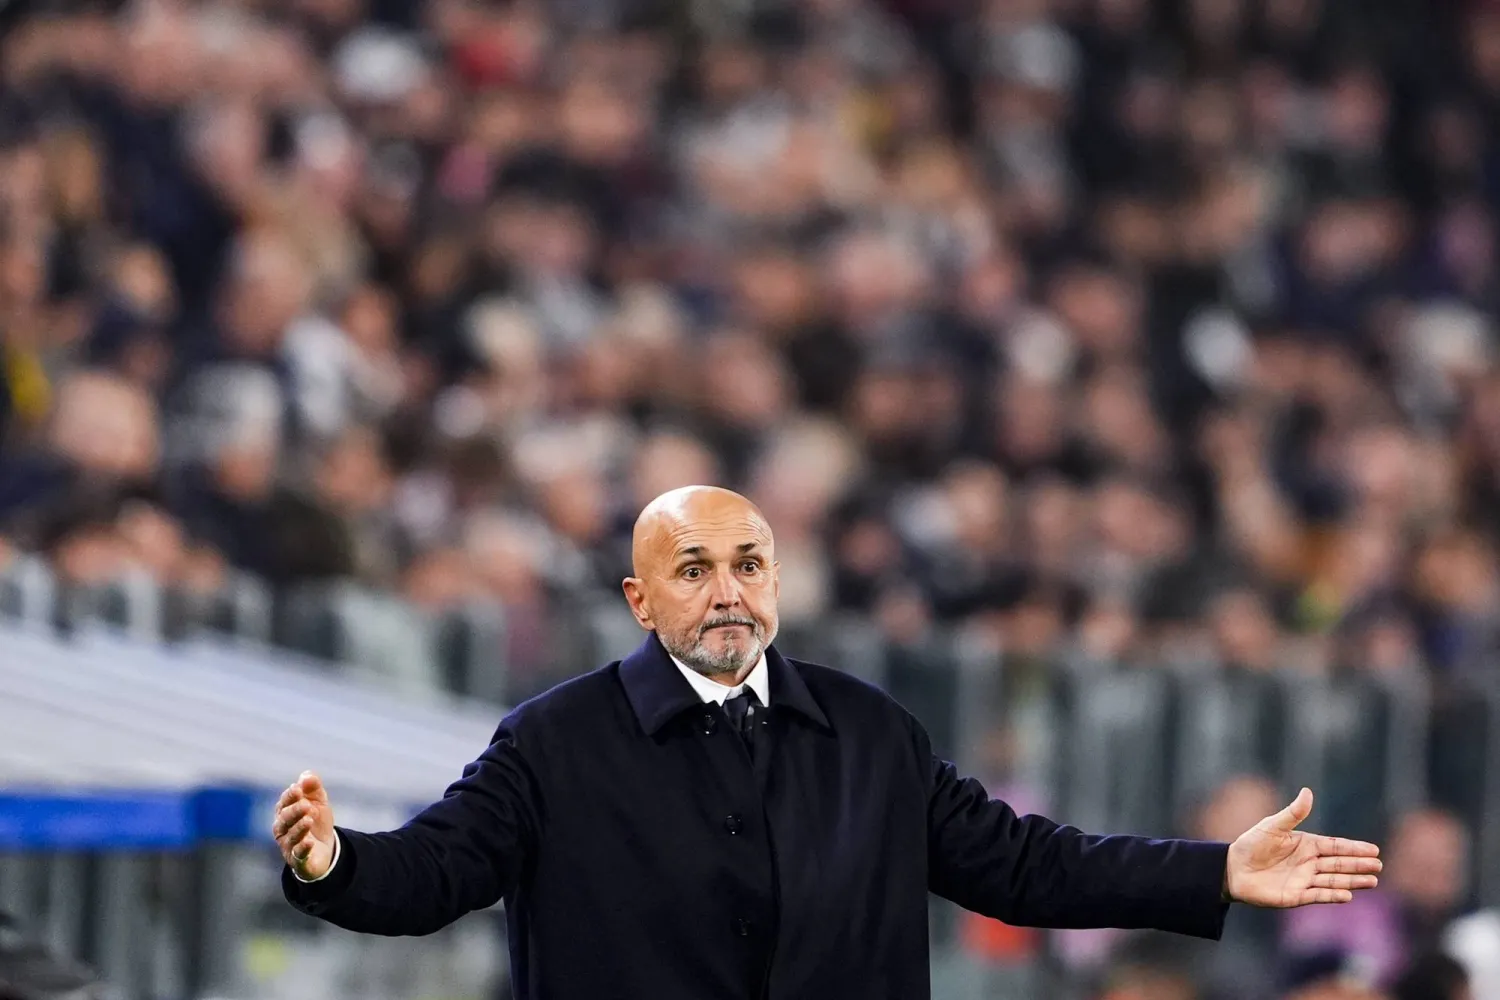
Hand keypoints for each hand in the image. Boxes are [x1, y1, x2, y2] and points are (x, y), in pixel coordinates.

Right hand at [272, 771, 336, 879]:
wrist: (325, 849)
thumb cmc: (316, 822)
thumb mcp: (318, 802)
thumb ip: (313, 788)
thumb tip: (307, 775)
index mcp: (285, 813)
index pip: (284, 803)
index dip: (289, 796)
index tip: (298, 789)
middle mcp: (283, 829)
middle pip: (285, 819)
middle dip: (294, 811)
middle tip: (306, 805)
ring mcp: (289, 845)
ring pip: (291, 836)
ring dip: (299, 828)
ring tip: (309, 820)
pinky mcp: (298, 860)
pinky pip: (298, 855)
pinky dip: (302, 848)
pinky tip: (309, 842)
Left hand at [1225, 787, 1381, 907]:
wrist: (1232, 869)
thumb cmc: (1251, 844)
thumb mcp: (1272, 826)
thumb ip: (1292, 813)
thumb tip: (1308, 791)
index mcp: (1306, 845)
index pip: (1335, 846)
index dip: (1354, 848)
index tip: (1374, 849)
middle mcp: (1309, 863)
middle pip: (1339, 864)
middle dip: (1359, 865)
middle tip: (1378, 866)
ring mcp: (1304, 880)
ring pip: (1334, 880)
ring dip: (1352, 881)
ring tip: (1372, 881)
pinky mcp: (1296, 896)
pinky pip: (1318, 895)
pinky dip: (1332, 895)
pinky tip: (1348, 895)